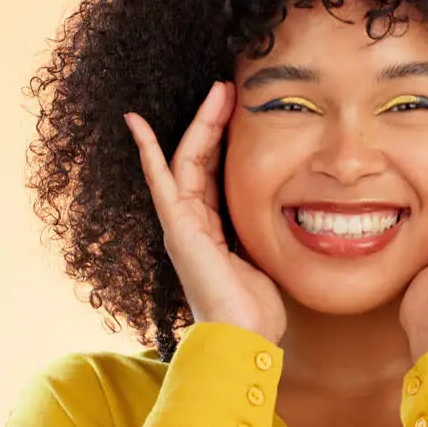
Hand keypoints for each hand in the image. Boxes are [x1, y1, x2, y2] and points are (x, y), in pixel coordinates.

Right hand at [124, 81, 286, 343]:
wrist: (243, 338)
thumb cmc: (256, 309)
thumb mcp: (265, 258)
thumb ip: (262, 233)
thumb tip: (289, 214)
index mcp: (211, 229)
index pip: (212, 172)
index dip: (221, 139)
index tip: (236, 109)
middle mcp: (191, 222)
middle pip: (198, 159)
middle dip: (213, 122)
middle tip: (229, 88)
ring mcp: (182, 224)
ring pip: (187, 160)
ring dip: (200, 124)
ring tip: (218, 91)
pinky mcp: (178, 228)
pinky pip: (162, 182)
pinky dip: (149, 152)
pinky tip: (138, 124)